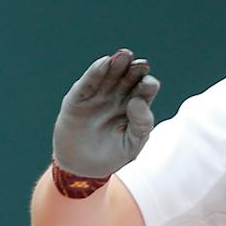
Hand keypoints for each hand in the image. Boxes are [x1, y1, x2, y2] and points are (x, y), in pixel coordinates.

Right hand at [53, 50, 160, 179]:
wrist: (82, 169)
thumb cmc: (112, 156)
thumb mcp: (132, 145)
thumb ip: (141, 124)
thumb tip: (138, 100)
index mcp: (135, 106)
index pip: (145, 89)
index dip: (147, 85)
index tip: (146, 86)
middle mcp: (117, 97)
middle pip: (128, 78)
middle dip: (134, 69)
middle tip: (140, 64)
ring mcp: (98, 96)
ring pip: (109, 75)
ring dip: (116, 65)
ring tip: (124, 56)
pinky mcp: (78, 99)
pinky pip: (88, 83)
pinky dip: (95, 72)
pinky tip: (104, 63)